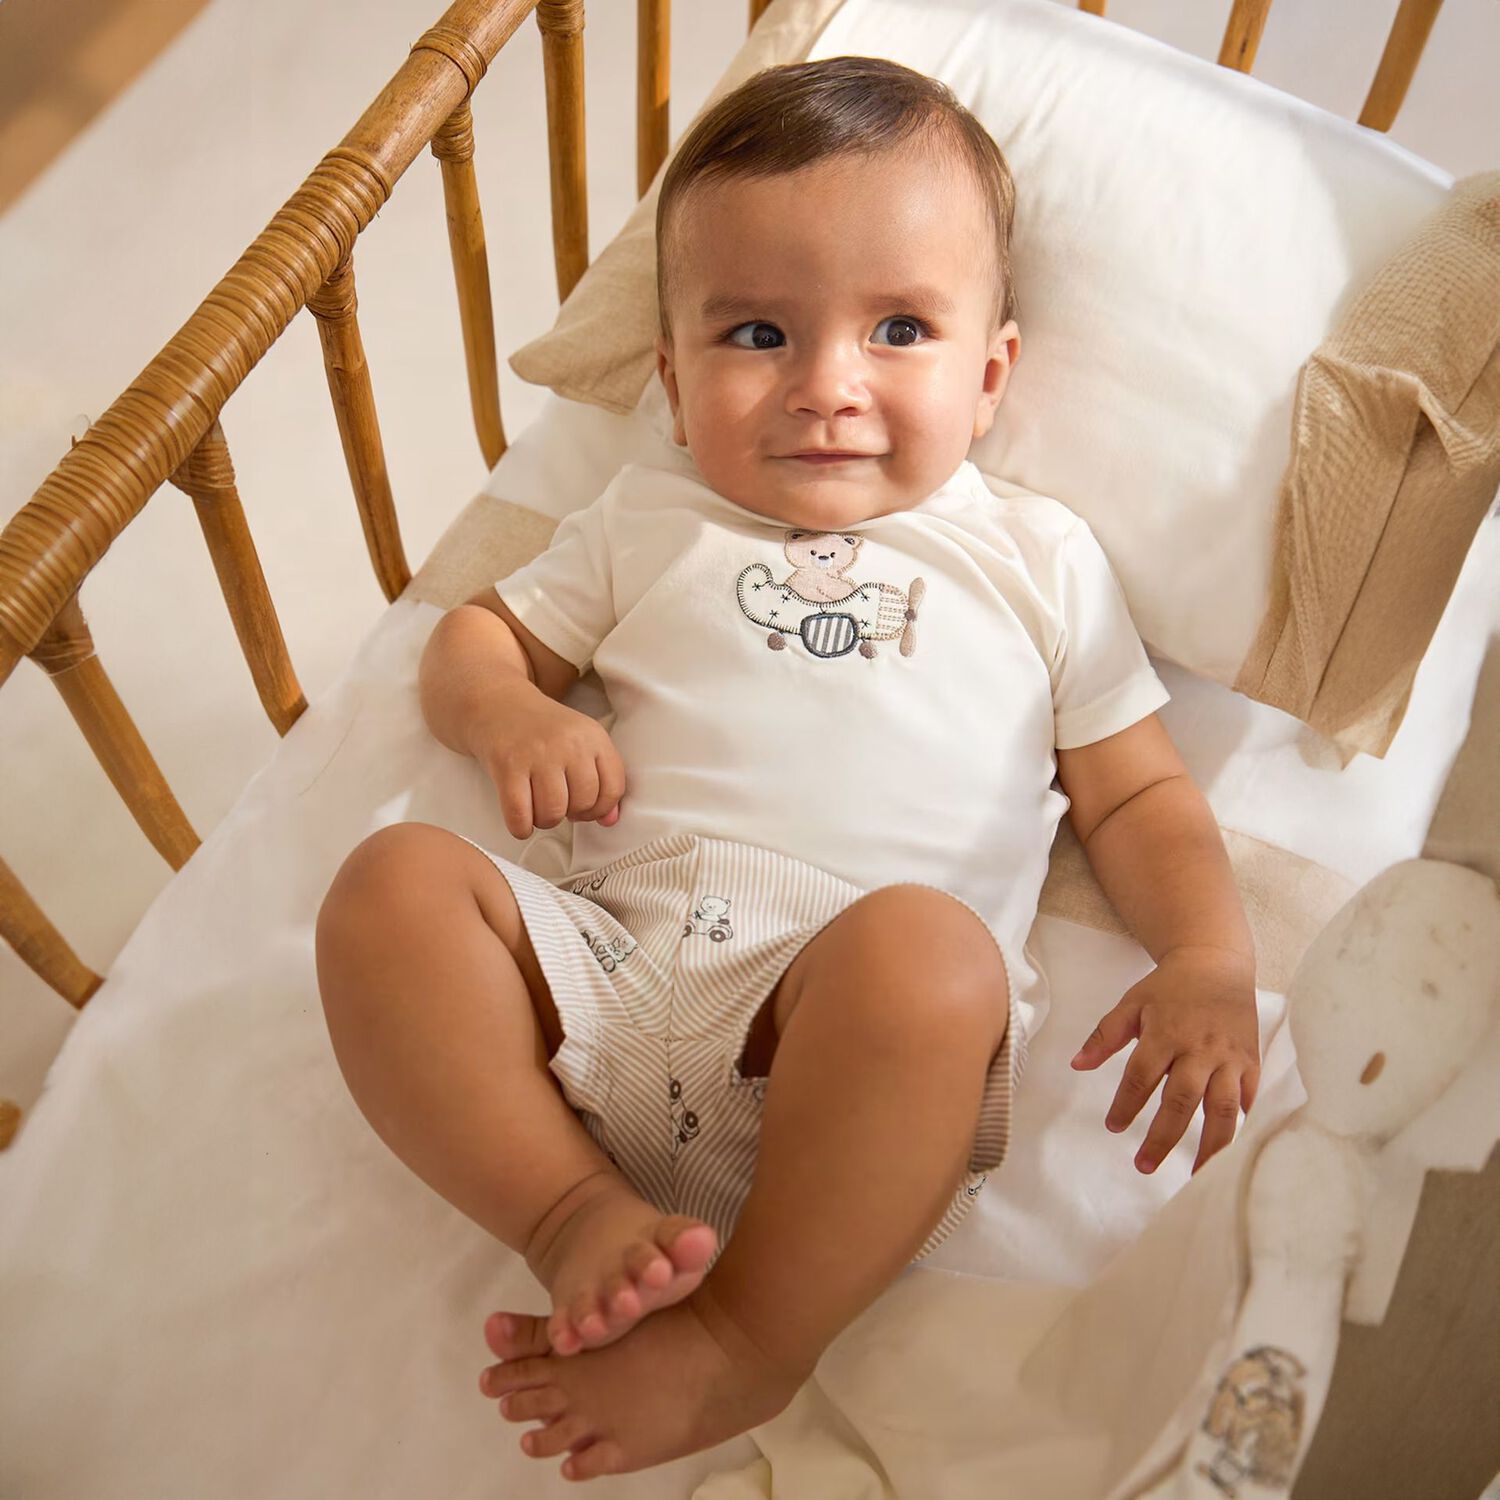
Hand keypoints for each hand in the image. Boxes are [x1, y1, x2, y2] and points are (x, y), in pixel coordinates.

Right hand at [469, 680, 625, 839]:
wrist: (498, 704)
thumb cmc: (542, 730)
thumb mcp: (580, 743)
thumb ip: (601, 778)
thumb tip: (609, 820)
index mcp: (593, 736)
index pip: (613, 788)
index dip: (600, 808)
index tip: (585, 808)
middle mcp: (568, 743)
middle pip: (583, 803)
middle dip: (571, 814)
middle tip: (557, 803)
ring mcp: (537, 753)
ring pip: (553, 812)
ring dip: (545, 821)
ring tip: (538, 807)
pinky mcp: (507, 765)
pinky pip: (520, 816)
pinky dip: (521, 827)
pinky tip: (521, 819)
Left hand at [1070, 945, 1259, 1174]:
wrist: (1217, 964)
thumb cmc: (1169, 988)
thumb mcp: (1131, 1004)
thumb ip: (1104, 1036)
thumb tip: (1077, 1065)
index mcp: (1166, 1034)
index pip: (1141, 1077)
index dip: (1126, 1105)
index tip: (1113, 1128)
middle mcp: (1199, 1049)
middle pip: (1181, 1100)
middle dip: (1163, 1137)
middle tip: (1143, 1165)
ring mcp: (1229, 1058)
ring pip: (1223, 1109)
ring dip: (1210, 1145)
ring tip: (1196, 1175)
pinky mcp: (1251, 1061)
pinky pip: (1248, 1099)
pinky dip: (1240, 1124)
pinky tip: (1228, 1149)